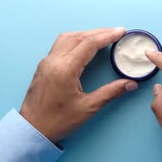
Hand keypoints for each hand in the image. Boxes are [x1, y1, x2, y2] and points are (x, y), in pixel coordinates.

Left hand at [20, 28, 137, 142]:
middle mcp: (54, 61)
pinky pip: (60, 45)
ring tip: (102, 37)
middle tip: (116, 32)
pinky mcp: (43, 66)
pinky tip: (84, 46)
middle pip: (78, 37)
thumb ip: (110, 92)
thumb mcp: (88, 108)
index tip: (121, 32)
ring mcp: (46, 62)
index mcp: (65, 69)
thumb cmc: (57, 121)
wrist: (31, 129)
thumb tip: (130, 84)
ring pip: (67, 38)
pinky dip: (75, 40)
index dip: (107, 36)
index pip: (89, 44)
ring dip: (86, 34)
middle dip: (99, 32)